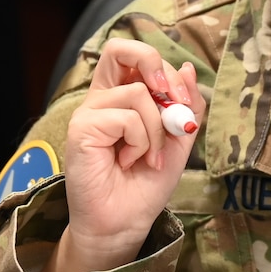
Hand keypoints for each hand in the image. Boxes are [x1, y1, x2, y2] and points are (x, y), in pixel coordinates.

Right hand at [45, 40, 206, 271]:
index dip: (166, 70)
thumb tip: (188, 68)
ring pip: (137, 93)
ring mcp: (89, 113)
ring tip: (147, 158)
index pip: (137, 57)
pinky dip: (141, 141)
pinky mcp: (82, 129)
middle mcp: (101, 99)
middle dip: (155, 67)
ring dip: (156, 130)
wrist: (125, 222)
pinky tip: (129, 162)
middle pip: (120, 48)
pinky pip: (126, 117)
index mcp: (120, 97)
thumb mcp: (177, 141)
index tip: (184, 105)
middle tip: (171, 102)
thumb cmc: (145, 185)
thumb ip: (186, 107)